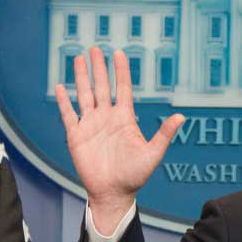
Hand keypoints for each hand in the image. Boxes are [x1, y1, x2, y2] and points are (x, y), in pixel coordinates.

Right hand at [55, 47, 184, 233]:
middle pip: (102, 86)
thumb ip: (164, 134)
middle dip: (98, 67)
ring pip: (85, 95)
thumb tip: (181, 117)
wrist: (113, 193)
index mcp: (124, 119)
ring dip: (82, 77)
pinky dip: (64, 101)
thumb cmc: (134, 176)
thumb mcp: (152, 154)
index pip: (123, 88)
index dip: (121, 71)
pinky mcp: (76, 136)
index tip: (119, 53)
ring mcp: (91, 125)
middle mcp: (107, 118)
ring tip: (78, 58)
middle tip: (95, 48)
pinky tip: (61, 87)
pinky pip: (69, 115)